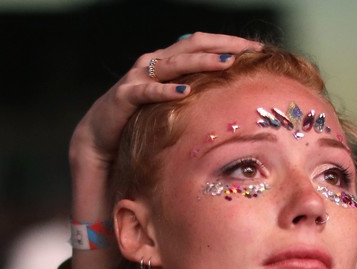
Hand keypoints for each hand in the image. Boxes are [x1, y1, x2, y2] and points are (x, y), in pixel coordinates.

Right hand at [69, 34, 264, 206]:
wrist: (100, 138)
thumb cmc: (140, 121)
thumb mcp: (171, 106)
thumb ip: (193, 96)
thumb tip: (228, 101)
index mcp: (167, 62)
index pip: (201, 43)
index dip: (228, 42)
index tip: (256, 47)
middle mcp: (153, 63)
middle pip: (191, 45)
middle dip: (221, 45)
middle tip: (248, 49)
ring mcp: (137, 77)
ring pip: (173, 63)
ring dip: (201, 61)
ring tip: (226, 62)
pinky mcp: (124, 96)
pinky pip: (147, 90)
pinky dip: (165, 90)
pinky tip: (184, 92)